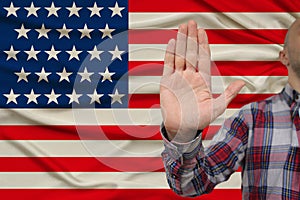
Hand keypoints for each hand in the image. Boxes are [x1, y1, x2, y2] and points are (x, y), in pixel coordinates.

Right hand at [160, 20, 244, 141]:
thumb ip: (228, 94)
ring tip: (181, 29)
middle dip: (191, 38)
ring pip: (179, 56)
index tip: (202, 32)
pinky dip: (169, 54)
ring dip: (180, 42)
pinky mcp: (167, 82)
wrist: (182, 129)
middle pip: (190, 53)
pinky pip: (168, 65)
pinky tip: (171, 43)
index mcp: (202, 80)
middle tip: (190, 23)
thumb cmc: (199, 120)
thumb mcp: (217, 107)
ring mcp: (178, 78)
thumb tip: (242, 82)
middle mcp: (190, 77)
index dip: (203, 44)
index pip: (203, 58)